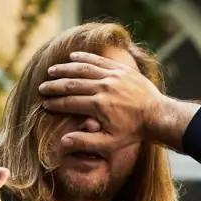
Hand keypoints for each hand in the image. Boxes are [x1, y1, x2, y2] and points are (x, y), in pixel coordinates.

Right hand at [37, 51, 170, 153]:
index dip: (55, 104)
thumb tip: (63, 141)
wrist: (157, 115)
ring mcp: (112, 76)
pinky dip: (85, 58)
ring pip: (83, 69)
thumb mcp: (110, 143)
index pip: (70, 102)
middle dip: (55, 85)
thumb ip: (86, 141)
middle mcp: (103, 87)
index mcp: (99, 105)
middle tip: (42, 87)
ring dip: (65, 69)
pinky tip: (73, 57)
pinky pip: (99, 61)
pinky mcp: (121, 69)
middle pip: (72, 83)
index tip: (44, 104)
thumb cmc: (133, 132)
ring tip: (52, 70)